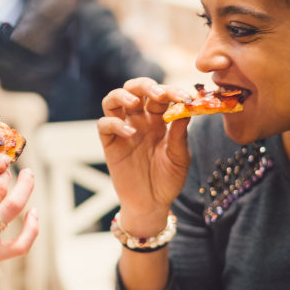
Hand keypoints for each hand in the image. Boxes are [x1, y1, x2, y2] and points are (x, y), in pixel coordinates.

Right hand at [98, 78, 191, 232]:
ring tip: (135, 103)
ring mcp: (122, 130)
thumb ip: (179, 134)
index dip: (172, 91)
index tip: (185, 97)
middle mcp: (139, 120)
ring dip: (123, 95)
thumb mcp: (180, 157)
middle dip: (145, 85)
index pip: (161, 95)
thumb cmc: (168, 180)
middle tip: (159, 94)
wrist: (152, 204)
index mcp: (158, 119)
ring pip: (113, 100)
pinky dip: (114, 123)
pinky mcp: (110, 144)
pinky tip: (129, 132)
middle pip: (134, 88)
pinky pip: (104, 124)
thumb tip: (185, 109)